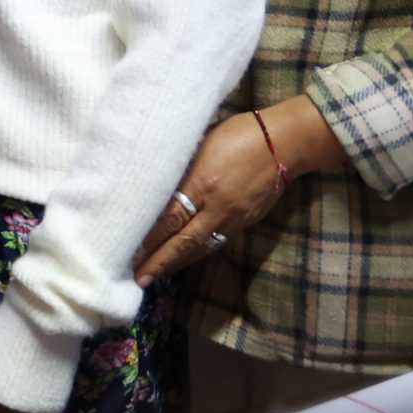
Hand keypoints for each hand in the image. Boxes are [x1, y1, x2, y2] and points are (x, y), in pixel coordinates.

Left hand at [134, 95, 342, 285]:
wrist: (286, 142)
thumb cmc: (237, 133)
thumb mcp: (201, 144)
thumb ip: (180, 169)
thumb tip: (154, 186)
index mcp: (202, 181)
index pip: (169, 217)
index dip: (149, 237)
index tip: (126, 248)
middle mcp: (217, 205)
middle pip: (183, 241)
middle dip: (158, 262)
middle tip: (136, 279)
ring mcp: (233, 217)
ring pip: (200, 247)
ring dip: (175, 263)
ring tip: (153, 276)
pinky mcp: (245, 222)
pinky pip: (216, 242)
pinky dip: (196, 253)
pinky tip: (182, 259)